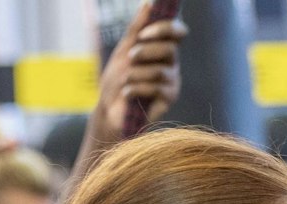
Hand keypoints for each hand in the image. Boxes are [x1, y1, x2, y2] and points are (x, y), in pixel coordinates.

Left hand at [90, 6, 187, 145]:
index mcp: (162, 49)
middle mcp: (171, 64)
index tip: (144, 33)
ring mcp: (172, 82)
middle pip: (170, 49)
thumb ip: (136, 28)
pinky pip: (156, 88)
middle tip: (130, 57)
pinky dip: (136, 88)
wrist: (109, 110)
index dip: (166, 29)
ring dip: (136, 74)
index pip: (178, 32)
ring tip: (124, 81)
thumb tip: (149, 4)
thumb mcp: (123, 50)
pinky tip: (127, 94)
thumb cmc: (116, 81)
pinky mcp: (169, 99)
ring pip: (160, 70)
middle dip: (146, 51)